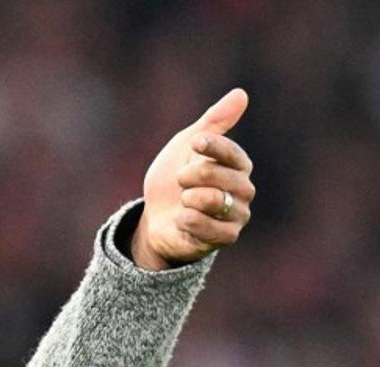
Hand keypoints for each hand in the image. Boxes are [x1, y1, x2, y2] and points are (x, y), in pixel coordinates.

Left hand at [132, 88, 255, 269]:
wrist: (156, 218)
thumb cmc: (174, 180)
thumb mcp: (186, 146)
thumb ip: (213, 122)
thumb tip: (241, 94)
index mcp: (238, 165)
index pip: (233, 152)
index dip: (213, 146)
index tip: (194, 143)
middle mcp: (244, 190)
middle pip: (222, 176)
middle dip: (192, 176)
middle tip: (180, 179)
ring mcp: (237, 215)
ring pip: (216, 201)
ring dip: (190, 198)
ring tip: (184, 200)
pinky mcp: (226, 237)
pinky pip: (210, 227)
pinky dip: (188, 220)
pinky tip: (183, 219)